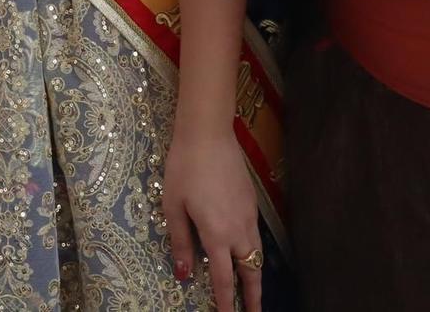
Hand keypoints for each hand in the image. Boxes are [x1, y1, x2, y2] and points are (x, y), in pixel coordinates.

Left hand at [163, 128, 263, 311]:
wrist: (208, 135)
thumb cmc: (184, 169)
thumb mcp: (173, 206)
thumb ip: (180, 242)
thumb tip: (184, 274)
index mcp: (217, 235)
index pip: (225, 279)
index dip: (226, 302)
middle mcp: (238, 230)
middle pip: (251, 272)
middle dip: (254, 297)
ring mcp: (248, 215)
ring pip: (256, 254)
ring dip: (255, 275)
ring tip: (253, 292)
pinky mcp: (251, 202)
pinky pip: (255, 235)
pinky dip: (253, 252)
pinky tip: (245, 252)